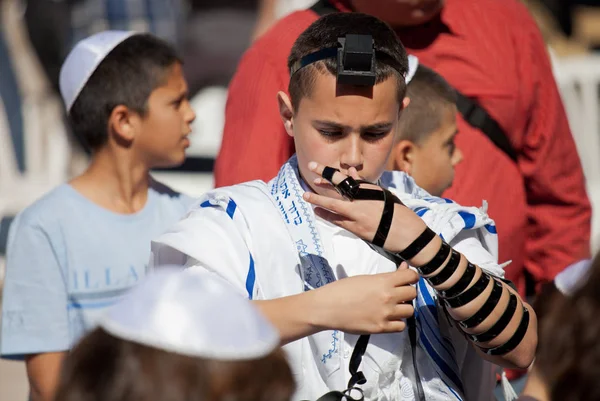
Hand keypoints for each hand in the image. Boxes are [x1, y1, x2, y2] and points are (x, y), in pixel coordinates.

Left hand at [303, 161, 431, 255]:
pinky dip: (328, 216)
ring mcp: (360, 217)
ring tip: (306, 197)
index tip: (316, 167)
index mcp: (370, 191)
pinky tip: (318, 212)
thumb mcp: (383, 195)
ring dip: (319, 202)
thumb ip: (365, 185)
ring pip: (334, 208)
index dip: (329, 173)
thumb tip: (351, 172)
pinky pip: (339, 222)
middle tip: (308, 178)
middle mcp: (363, 202)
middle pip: (337, 191)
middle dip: (322, 183)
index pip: (346, 179)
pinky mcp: (358, 230)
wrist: (409, 235)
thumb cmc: (398, 213)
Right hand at [313, 263, 418, 333]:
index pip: (412, 277)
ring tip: (392, 307)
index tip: (407, 280)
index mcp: (384, 281)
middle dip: (406, 292)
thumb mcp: (366, 278)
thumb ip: (387, 276)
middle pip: (412, 294)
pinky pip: (401, 326)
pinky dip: (397, 322)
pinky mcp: (381, 328)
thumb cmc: (343, 289)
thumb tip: (404, 270)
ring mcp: (386, 314)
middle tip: (397, 294)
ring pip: (410, 311)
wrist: (327, 307)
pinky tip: (388, 318)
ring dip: (403, 308)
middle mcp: (388, 297)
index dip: (411, 277)